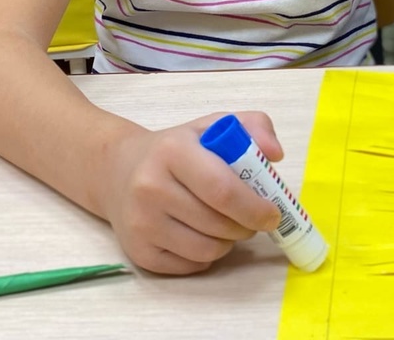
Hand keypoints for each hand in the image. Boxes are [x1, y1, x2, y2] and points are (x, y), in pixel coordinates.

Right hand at [99, 111, 283, 274]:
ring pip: (208, 250)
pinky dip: (208, 256)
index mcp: (173, 151)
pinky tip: (203, 235)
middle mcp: (151, 187)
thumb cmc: (177, 148)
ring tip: (227, 224)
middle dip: (247, 226)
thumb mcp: (213, 126)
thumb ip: (253, 127)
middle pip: (218, 224)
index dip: (254, 206)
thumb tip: (275, 154)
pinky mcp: (139, 252)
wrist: (118, 170)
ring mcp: (142, 222)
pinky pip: (192, 266)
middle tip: (253, 219)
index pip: (221, 189)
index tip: (273, 213)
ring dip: (229, 241)